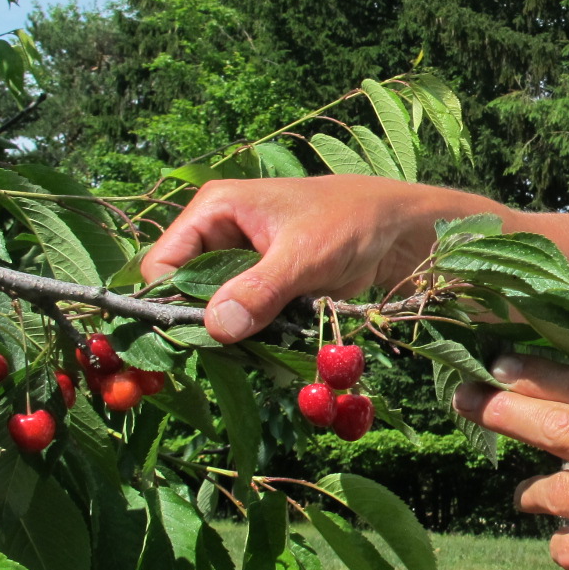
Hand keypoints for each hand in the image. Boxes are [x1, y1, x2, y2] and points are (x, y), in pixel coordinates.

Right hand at [140, 175, 490, 341]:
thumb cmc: (354, 222)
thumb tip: (215, 328)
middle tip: (222, 359)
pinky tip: (271, 351)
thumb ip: (259, 290)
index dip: (165, 306)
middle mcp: (220, 235)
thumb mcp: (304, 255)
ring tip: (254, 353)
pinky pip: (246, 320)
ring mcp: (243, 264)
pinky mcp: (267, 287)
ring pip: (215, 312)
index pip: (163, 265)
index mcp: (214, 210)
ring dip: (233, 337)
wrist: (405, 228)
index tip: (183, 346)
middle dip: (202, 326)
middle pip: (184, 293)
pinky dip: (256, 338)